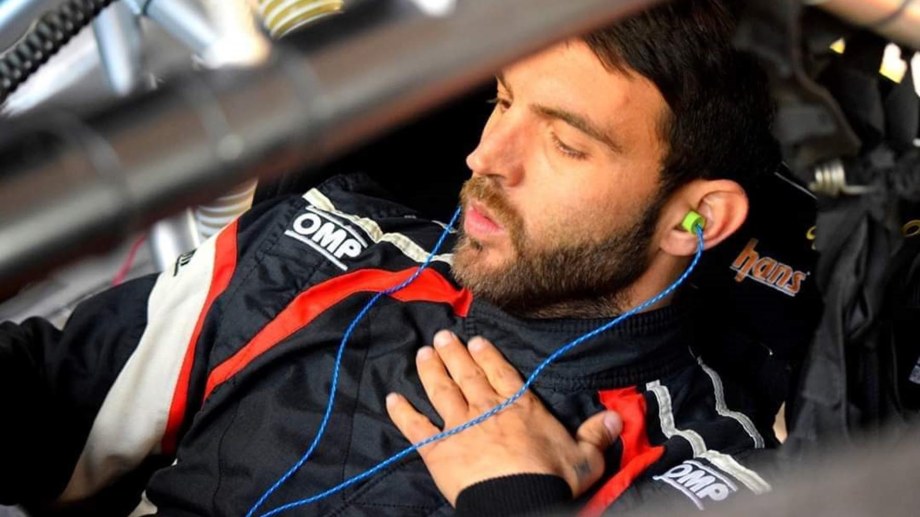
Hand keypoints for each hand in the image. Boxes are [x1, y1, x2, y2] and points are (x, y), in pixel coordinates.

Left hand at [386, 330, 621, 505]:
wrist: (518, 503)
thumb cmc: (552, 480)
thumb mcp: (584, 457)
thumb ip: (596, 434)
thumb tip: (615, 418)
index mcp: (519, 406)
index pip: (500, 372)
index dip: (486, 354)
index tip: (474, 339)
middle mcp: (486, 408)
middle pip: (467, 374)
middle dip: (454, 353)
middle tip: (442, 335)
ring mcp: (459, 426)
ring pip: (441, 390)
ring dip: (431, 370)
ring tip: (422, 352)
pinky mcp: (438, 449)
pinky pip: (416, 427)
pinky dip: (402, 412)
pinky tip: (390, 398)